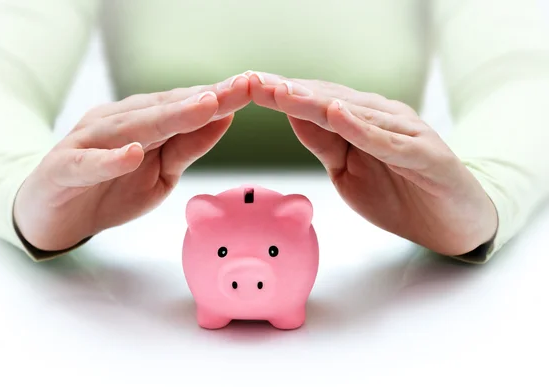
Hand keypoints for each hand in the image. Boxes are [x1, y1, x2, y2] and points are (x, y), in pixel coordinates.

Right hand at [14, 74, 249, 251]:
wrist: (53, 215)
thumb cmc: (110, 189)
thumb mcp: (161, 172)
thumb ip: (187, 146)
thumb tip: (224, 118)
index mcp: (141, 121)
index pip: (184, 105)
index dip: (219, 97)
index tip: (254, 87)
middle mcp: (116, 122)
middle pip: (164, 109)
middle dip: (205, 99)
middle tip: (241, 87)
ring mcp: (87, 142)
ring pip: (131, 127)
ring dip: (168, 117)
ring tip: (203, 107)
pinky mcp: (63, 167)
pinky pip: (88, 163)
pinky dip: (110, 159)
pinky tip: (133, 153)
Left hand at [248, 71, 497, 255]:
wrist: (453, 222)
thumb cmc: (400, 194)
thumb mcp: (348, 171)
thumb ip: (324, 144)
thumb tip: (292, 117)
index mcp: (361, 121)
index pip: (314, 102)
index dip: (281, 95)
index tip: (245, 87)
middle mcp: (382, 117)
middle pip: (329, 100)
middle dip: (289, 92)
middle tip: (253, 82)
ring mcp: (405, 133)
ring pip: (355, 114)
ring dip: (316, 102)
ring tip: (283, 93)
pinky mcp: (425, 154)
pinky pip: (389, 141)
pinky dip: (362, 129)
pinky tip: (337, 116)